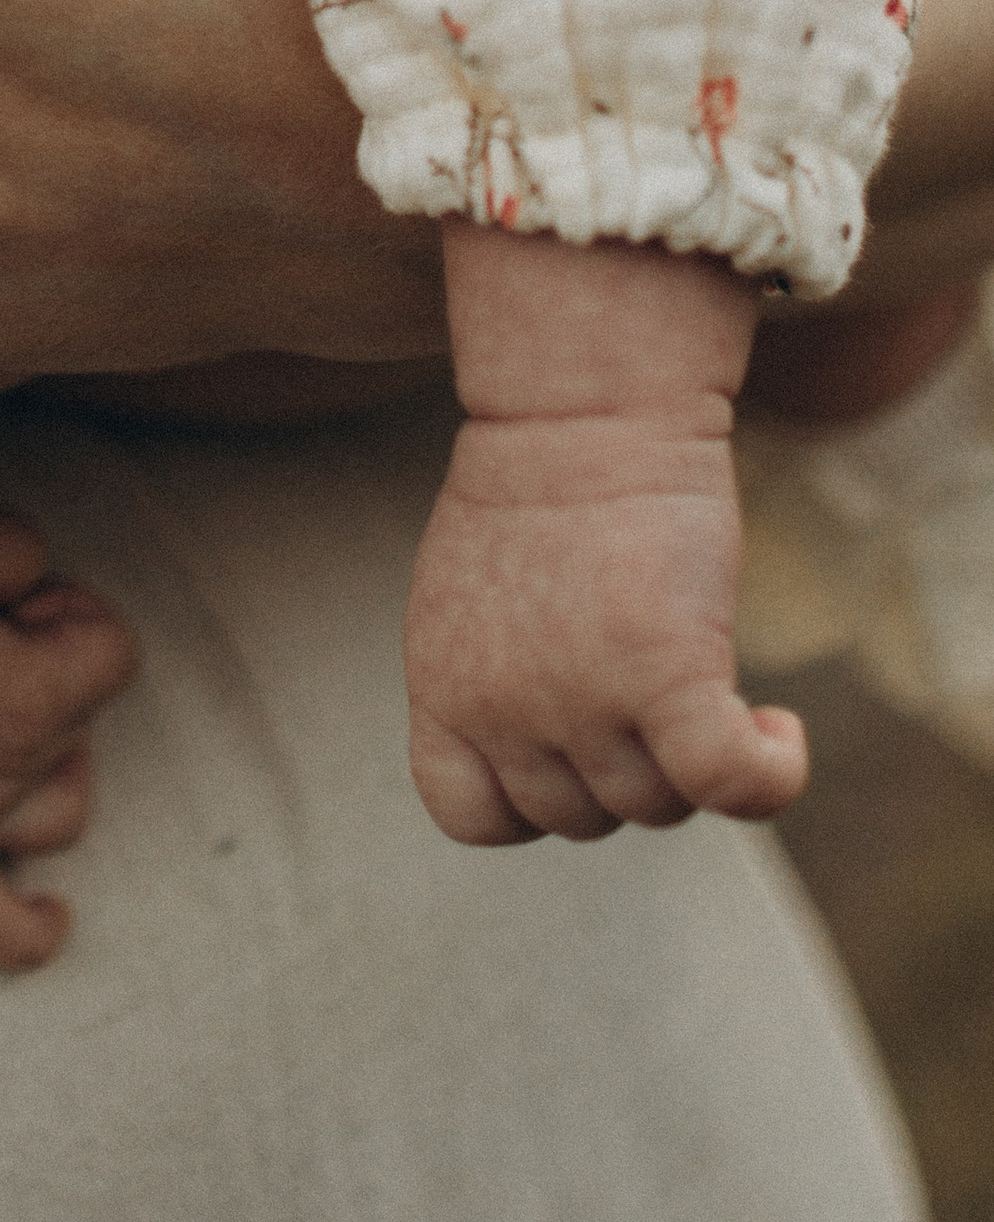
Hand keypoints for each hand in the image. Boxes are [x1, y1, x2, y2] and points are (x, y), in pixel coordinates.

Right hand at [0, 513, 138, 970]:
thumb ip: (26, 550)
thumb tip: (38, 588)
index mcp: (33, 701)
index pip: (116, 650)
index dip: (72, 608)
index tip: (11, 599)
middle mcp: (13, 776)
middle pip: (86, 718)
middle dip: (46, 657)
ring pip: (64, 809)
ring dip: (58, 759)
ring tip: (10, 712)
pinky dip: (30, 925)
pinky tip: (56, 917)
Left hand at [405, 411, 807, 844]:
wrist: (577, 406)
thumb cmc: (538, 493)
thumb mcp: (476, 602)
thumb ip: (499, 684)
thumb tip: (566, 750)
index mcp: (442, 690)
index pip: (471, 815)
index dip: (528, 798)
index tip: (567, 740)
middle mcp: (503, 708)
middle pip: (585, 813)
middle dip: (623, 762)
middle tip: (645, 675)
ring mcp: (579, 697)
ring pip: (655, 804)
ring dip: (691, 759)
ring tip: (703, 670)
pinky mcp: (663, 670)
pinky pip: (725, 780)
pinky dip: (768, 776)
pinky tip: (780, 729)